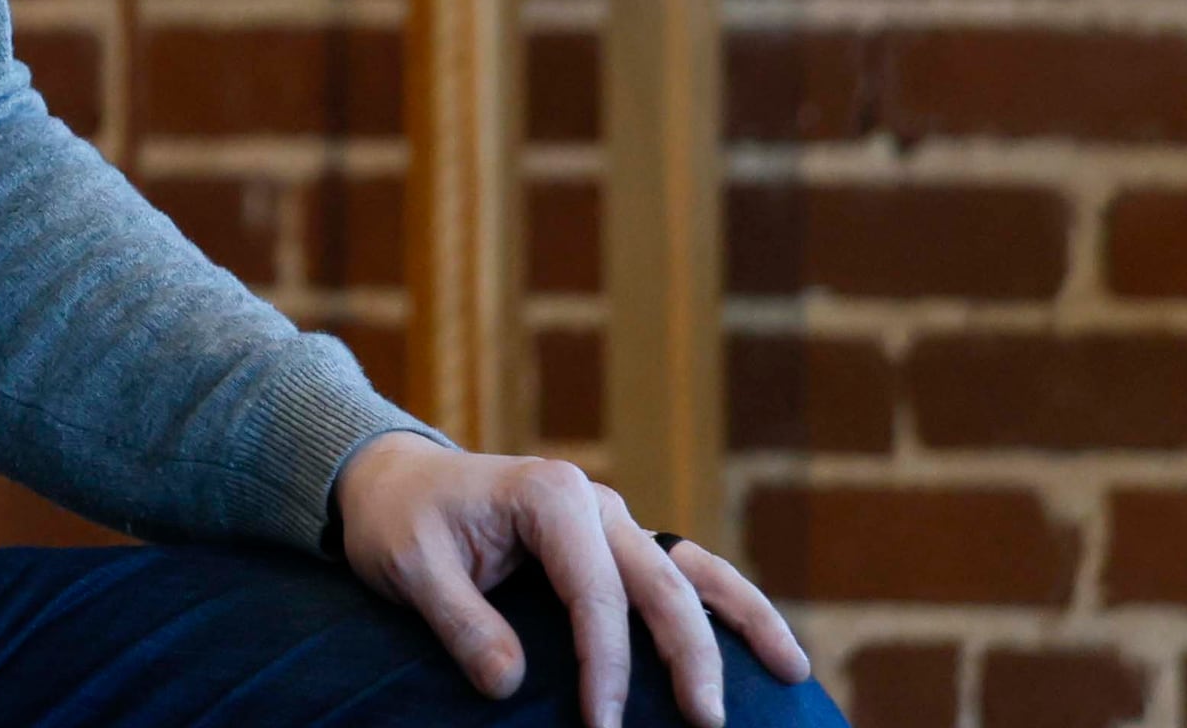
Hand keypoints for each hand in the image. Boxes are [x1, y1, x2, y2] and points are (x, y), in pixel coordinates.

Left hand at [333, 432, 811, 727]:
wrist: (395, 482)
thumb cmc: (399, 521)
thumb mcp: (409, 566)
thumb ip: (460, 621)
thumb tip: (510, 684)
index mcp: (548, 495)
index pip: (595, 592)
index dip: (603, 664)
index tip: (601, 726)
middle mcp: (594, 503)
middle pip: (661, 583)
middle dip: (690, 655)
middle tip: (707, 723)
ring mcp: (612, 522)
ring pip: (692, 571)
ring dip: (742, 619)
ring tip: (791, 670)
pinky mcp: (616, 544)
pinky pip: (681, 574)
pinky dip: (725, 605)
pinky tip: (760, 645)